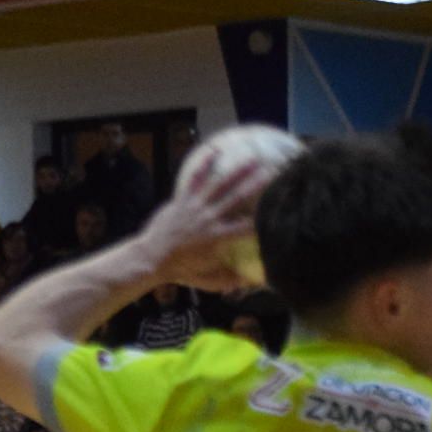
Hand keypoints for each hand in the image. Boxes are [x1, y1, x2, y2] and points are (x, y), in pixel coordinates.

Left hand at [135, 154, 274, 292]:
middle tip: (273, 174)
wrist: (151, 258)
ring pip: (219, 185)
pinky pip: (195, 179)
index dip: (264, 219)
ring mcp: (196, 206)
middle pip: (237, 198)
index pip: (248, 227)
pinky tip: (215, 151)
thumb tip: (254, 280)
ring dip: (237, 171)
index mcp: (219, 237)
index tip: (279, 210)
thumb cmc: (182, 271)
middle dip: (256, 185)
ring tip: (252, 159)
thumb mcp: (209, 280)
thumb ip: (232, 280)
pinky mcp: (183, 200)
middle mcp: (210, 218)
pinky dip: (204, 165)